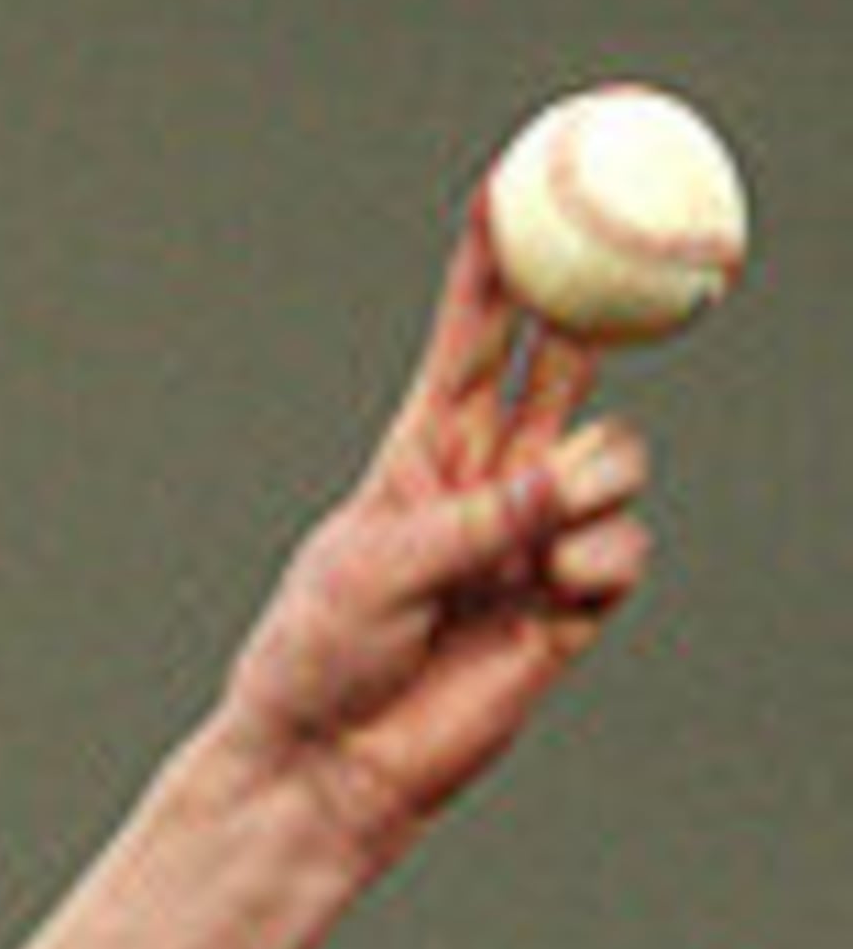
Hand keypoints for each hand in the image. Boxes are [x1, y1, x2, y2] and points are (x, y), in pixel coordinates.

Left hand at [222, 200, 652, 862]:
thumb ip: (478, 517)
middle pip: (566, 367)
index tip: (512, 179)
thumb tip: (566, 479)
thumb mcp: (379, 567)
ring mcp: (533, 538)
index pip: (472, 335)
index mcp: (424, 450)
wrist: (329, 769)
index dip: (495, 261)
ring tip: (539, 539)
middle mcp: (489, 481)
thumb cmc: (323, 659)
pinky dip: (597, 557)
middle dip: (598, 307)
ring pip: (614, 457)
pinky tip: (553, 585)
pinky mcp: (567, 604)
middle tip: (627, 262)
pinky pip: (623, 546)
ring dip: (592, 479)